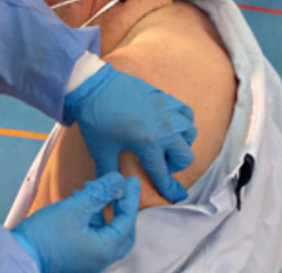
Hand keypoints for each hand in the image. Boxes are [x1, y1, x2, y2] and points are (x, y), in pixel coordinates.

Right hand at [11, 173, 140, 272]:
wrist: (18, 257)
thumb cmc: (46, 235)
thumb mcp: (74, 209)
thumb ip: (98, 193)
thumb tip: (117, 179)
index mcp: (106, 249)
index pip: (127, 220)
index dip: (130, 197)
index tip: (131, 179)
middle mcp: (101, 259)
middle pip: (122, 232)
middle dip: (121, 209)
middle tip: (118, 190)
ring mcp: (89, 262)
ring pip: (106, 234)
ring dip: (102, 212)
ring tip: (90, 191)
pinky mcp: (77, 260)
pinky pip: (93, 239)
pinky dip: (92, 221)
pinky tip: (78, 205)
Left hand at [64, 64, 196, 202]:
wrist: (92, 85)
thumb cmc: (96, 119)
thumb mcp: (101, 150)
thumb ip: (109, 173)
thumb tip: (111, 193)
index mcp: (149, 143)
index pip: (163, 173)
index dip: (168, 188)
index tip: (174, 195)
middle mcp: (164, 128)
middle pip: (184, 156)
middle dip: (174, 165)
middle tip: (160, 163)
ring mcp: (167, 110)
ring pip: (190, 133)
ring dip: (181, 143)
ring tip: (166, 144)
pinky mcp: (165, 97)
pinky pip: (186, 113)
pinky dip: (183, 122)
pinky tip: (170, 125)